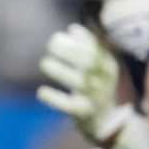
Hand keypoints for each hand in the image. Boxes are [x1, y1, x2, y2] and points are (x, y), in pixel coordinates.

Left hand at [38, 24, 129, 142]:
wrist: (104, 119)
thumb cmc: (96, 87)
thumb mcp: (96, 67)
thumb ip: (87, 48)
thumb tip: (72, 29)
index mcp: (108, 66)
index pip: (95, 49)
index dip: (77, 42)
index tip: (57, 37)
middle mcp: (105, 80)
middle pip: (89, 62)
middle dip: (69, 51)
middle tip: (50, 45)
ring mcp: (96, 97)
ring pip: (79, 82)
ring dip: (60, 71)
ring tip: (44, 62)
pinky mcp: (84, 113)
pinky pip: (69, 105)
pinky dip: (54, 98)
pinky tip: (41, 92)